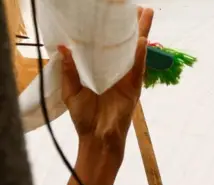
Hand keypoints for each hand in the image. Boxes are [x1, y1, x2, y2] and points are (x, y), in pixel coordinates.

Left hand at [58, 7, 153, 156]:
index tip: (112, 15)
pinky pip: (138, 69)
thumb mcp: (72, 91)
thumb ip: (70, 70)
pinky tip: (142, 41)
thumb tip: (64, 48)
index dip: (112, 32)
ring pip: (136, 52)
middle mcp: (117, 74)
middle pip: (127, 45)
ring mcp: (127, 80)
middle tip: (138, 9)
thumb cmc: (85, 118)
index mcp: (102, 72)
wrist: (96, 138)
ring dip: (142, 34)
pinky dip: (140, 55)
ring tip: (146, 16)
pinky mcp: (133, 89)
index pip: (108, 48)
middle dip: (134, 27)